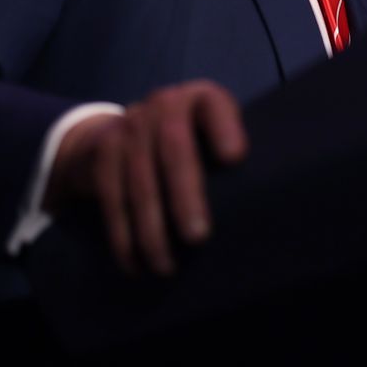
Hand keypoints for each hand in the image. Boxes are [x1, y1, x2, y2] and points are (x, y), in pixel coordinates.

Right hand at [44, 80, 248, 275]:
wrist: (121, 132)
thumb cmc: (191, 143)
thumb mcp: (213, 134)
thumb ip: (232, 155)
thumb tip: (261, 203)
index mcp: (202, 98)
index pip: (215, 106)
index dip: (224, 128)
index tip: (235, 157)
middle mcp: (164, 104)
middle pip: (174, 149)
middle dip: (185, 196)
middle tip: (198, 238)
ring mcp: (129, 126)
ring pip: (140, 182)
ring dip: (152, 231)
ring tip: (167, 268)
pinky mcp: (104, 153)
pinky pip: (112, 199)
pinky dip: (122, 237)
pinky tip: (135, 265)